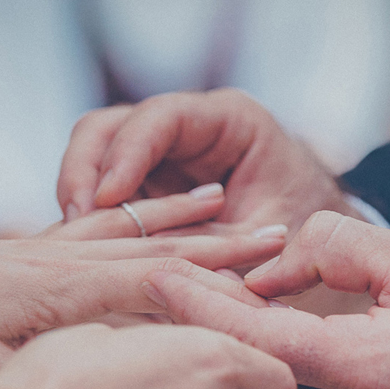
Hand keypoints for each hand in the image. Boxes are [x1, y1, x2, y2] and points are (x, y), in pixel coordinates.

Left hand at [0, 201, 282, 388]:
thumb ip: (50, 375)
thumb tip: (118, 385)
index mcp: (65, 288)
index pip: (157, 279)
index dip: (215, 282)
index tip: (267, 280)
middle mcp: (71, 258)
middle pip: (163, 245)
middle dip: (224, 244)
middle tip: (280, 238)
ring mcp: (58, 247)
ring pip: (140, 228)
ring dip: (191, 221)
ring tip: (238, 210)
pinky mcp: (43, 248)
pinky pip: (108, 224)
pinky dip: (146, 213)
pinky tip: (163, 208)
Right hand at [56, 88, 360, 235]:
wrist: (315, 242)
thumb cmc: (303, 233)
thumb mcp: (270, 239)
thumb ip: (220, 246)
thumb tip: (164, 270)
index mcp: (228, 121)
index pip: (160, 118)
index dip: (126, 154)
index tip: (107, 200)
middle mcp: (186, 128)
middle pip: (108, 128)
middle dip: (85, 173)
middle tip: (77, 222)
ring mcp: (158, 156)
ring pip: (93, 158)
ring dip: (79, 197)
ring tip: (73, 243)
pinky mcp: (143, 187)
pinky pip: (101, 194)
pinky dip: (89, 220)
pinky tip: (83, 252)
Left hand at [142, 211, 389, 388]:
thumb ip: (334, 247)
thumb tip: (270, 265)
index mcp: (369, 374)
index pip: (254, 339)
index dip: (197, 303)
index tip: (154, 272)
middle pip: (248, 384)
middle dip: (203, 339)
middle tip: (165, 297)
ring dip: (238, 370)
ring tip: (206, 323)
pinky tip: (263, 360)